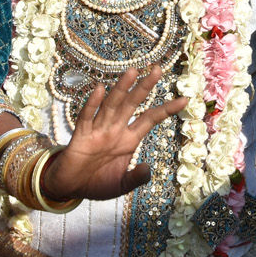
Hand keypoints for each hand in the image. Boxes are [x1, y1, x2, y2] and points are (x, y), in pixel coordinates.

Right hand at [39, 67, 188, 204]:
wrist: (71, 187)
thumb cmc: (97, 183)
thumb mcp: (122, 185)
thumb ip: (136, 178)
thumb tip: (148, 168)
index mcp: (129, 140)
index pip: (150, 119)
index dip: (166, 109)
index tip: (185, 100)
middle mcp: (115, 130)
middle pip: (132, 104)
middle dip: (144, 87)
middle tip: (157, 69)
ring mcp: (98, 130)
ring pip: (112, 105)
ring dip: (121, 89)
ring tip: (132, 71)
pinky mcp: (81, 136)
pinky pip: (87, 117)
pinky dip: (93, 104)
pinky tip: (99, 89)